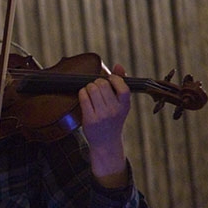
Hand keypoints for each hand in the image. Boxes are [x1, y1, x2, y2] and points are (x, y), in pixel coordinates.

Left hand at [79, 63, 130, 187]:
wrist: (106, 143)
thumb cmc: (113, 119)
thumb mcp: (121, 104)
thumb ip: (121, 84)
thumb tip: (118, 65)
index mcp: (125, 105)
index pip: (122, 86)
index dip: (114, 79)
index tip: (109, 80)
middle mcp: (114, 110)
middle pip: (103, 84)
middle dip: (97, 82)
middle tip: (96, 87)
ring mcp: (102, 115)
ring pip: (92, 89)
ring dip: (88, 86)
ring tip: (90, 91)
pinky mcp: (90, 119)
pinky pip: (84, 97)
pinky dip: (82, 92)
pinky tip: (84, 94)